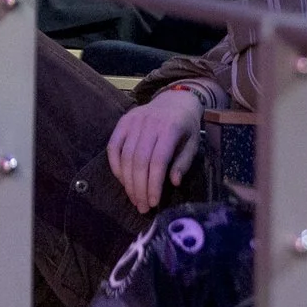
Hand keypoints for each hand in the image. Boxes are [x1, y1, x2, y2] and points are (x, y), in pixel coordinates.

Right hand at [107, 88, 203, 213]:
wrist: (175, 100)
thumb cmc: (186, 127)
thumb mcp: (193, 143)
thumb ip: (183, 162)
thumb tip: (174, 182)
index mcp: (170, 128)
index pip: (158, 161)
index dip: (153, 184)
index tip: (153, 203)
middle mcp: (149, 123)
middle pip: (139, 161)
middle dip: (139, 188)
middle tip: (142, 206)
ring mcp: (134, 121)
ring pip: (125, 157)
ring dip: (127, 182)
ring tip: (134, 198)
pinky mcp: (122, 121)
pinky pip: (113, 147)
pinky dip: (115, 166)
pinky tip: (122, 181)